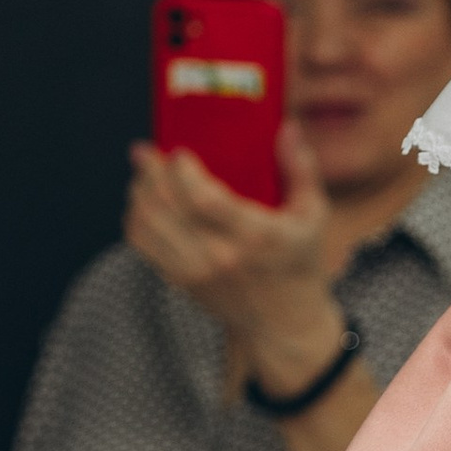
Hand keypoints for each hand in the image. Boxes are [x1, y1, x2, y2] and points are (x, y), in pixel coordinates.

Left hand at [125, 122, 347, 394]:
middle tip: (145, 152)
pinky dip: (136, 219)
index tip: (178, 151)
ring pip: (147, 224)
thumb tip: (286, 127)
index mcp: (255, 234)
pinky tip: (144, 204)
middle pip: (165, 206)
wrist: (283, 323)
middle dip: (148, 173)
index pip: (203, 199)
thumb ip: (301, 169)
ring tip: (144, 176)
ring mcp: (196, 270)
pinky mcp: (180, 280)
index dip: (182, 171)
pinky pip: (143, 244)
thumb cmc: (300, 262)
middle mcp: (220, 254)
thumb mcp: (314, 215)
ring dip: (139, 194)